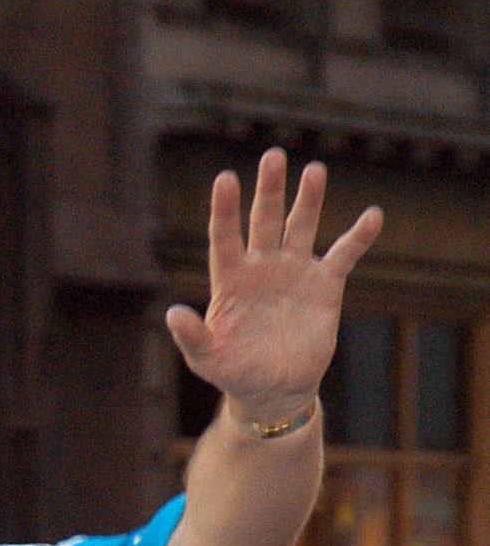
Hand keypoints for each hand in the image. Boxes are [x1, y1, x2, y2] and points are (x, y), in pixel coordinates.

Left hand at [165, 148, 382, 423]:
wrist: (274, 389)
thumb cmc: (234, 371)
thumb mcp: (207, 358)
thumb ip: (191, 336)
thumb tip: (172, 313)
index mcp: (230, 279)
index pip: (225, 236)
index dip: (225, 209)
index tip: (225, 179)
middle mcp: (261, 267)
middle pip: (265, 220)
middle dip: (269, 190)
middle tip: (273, 156)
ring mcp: (294, 272)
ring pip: (301, 227)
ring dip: (308, 200)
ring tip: (314, 170)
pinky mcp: (325, 286)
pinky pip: (343, 255)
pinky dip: (358, 237)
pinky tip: (372, 215)